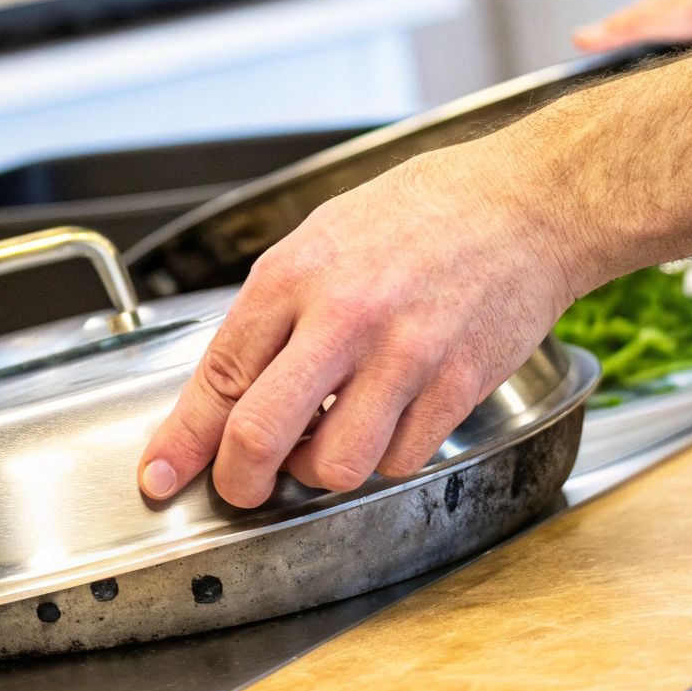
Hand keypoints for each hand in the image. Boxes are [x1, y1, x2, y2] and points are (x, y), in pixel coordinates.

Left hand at [134, 48, 691, 508]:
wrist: (530, 202)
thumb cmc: (423, 215)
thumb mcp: (323, 238)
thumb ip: (273, 314)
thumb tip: (227, 392)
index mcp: (295, 274)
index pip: (219, 377)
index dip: (182, 442)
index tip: (162, 476)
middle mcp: (344, 316)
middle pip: (261, 435)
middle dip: (240, 481)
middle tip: (243, 488)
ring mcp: (406, 354)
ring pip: (334, 466)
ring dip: (321, 471)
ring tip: (330, 440)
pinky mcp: (459, 384)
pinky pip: (401, 460)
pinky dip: (386, 456)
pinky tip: (391, 419)